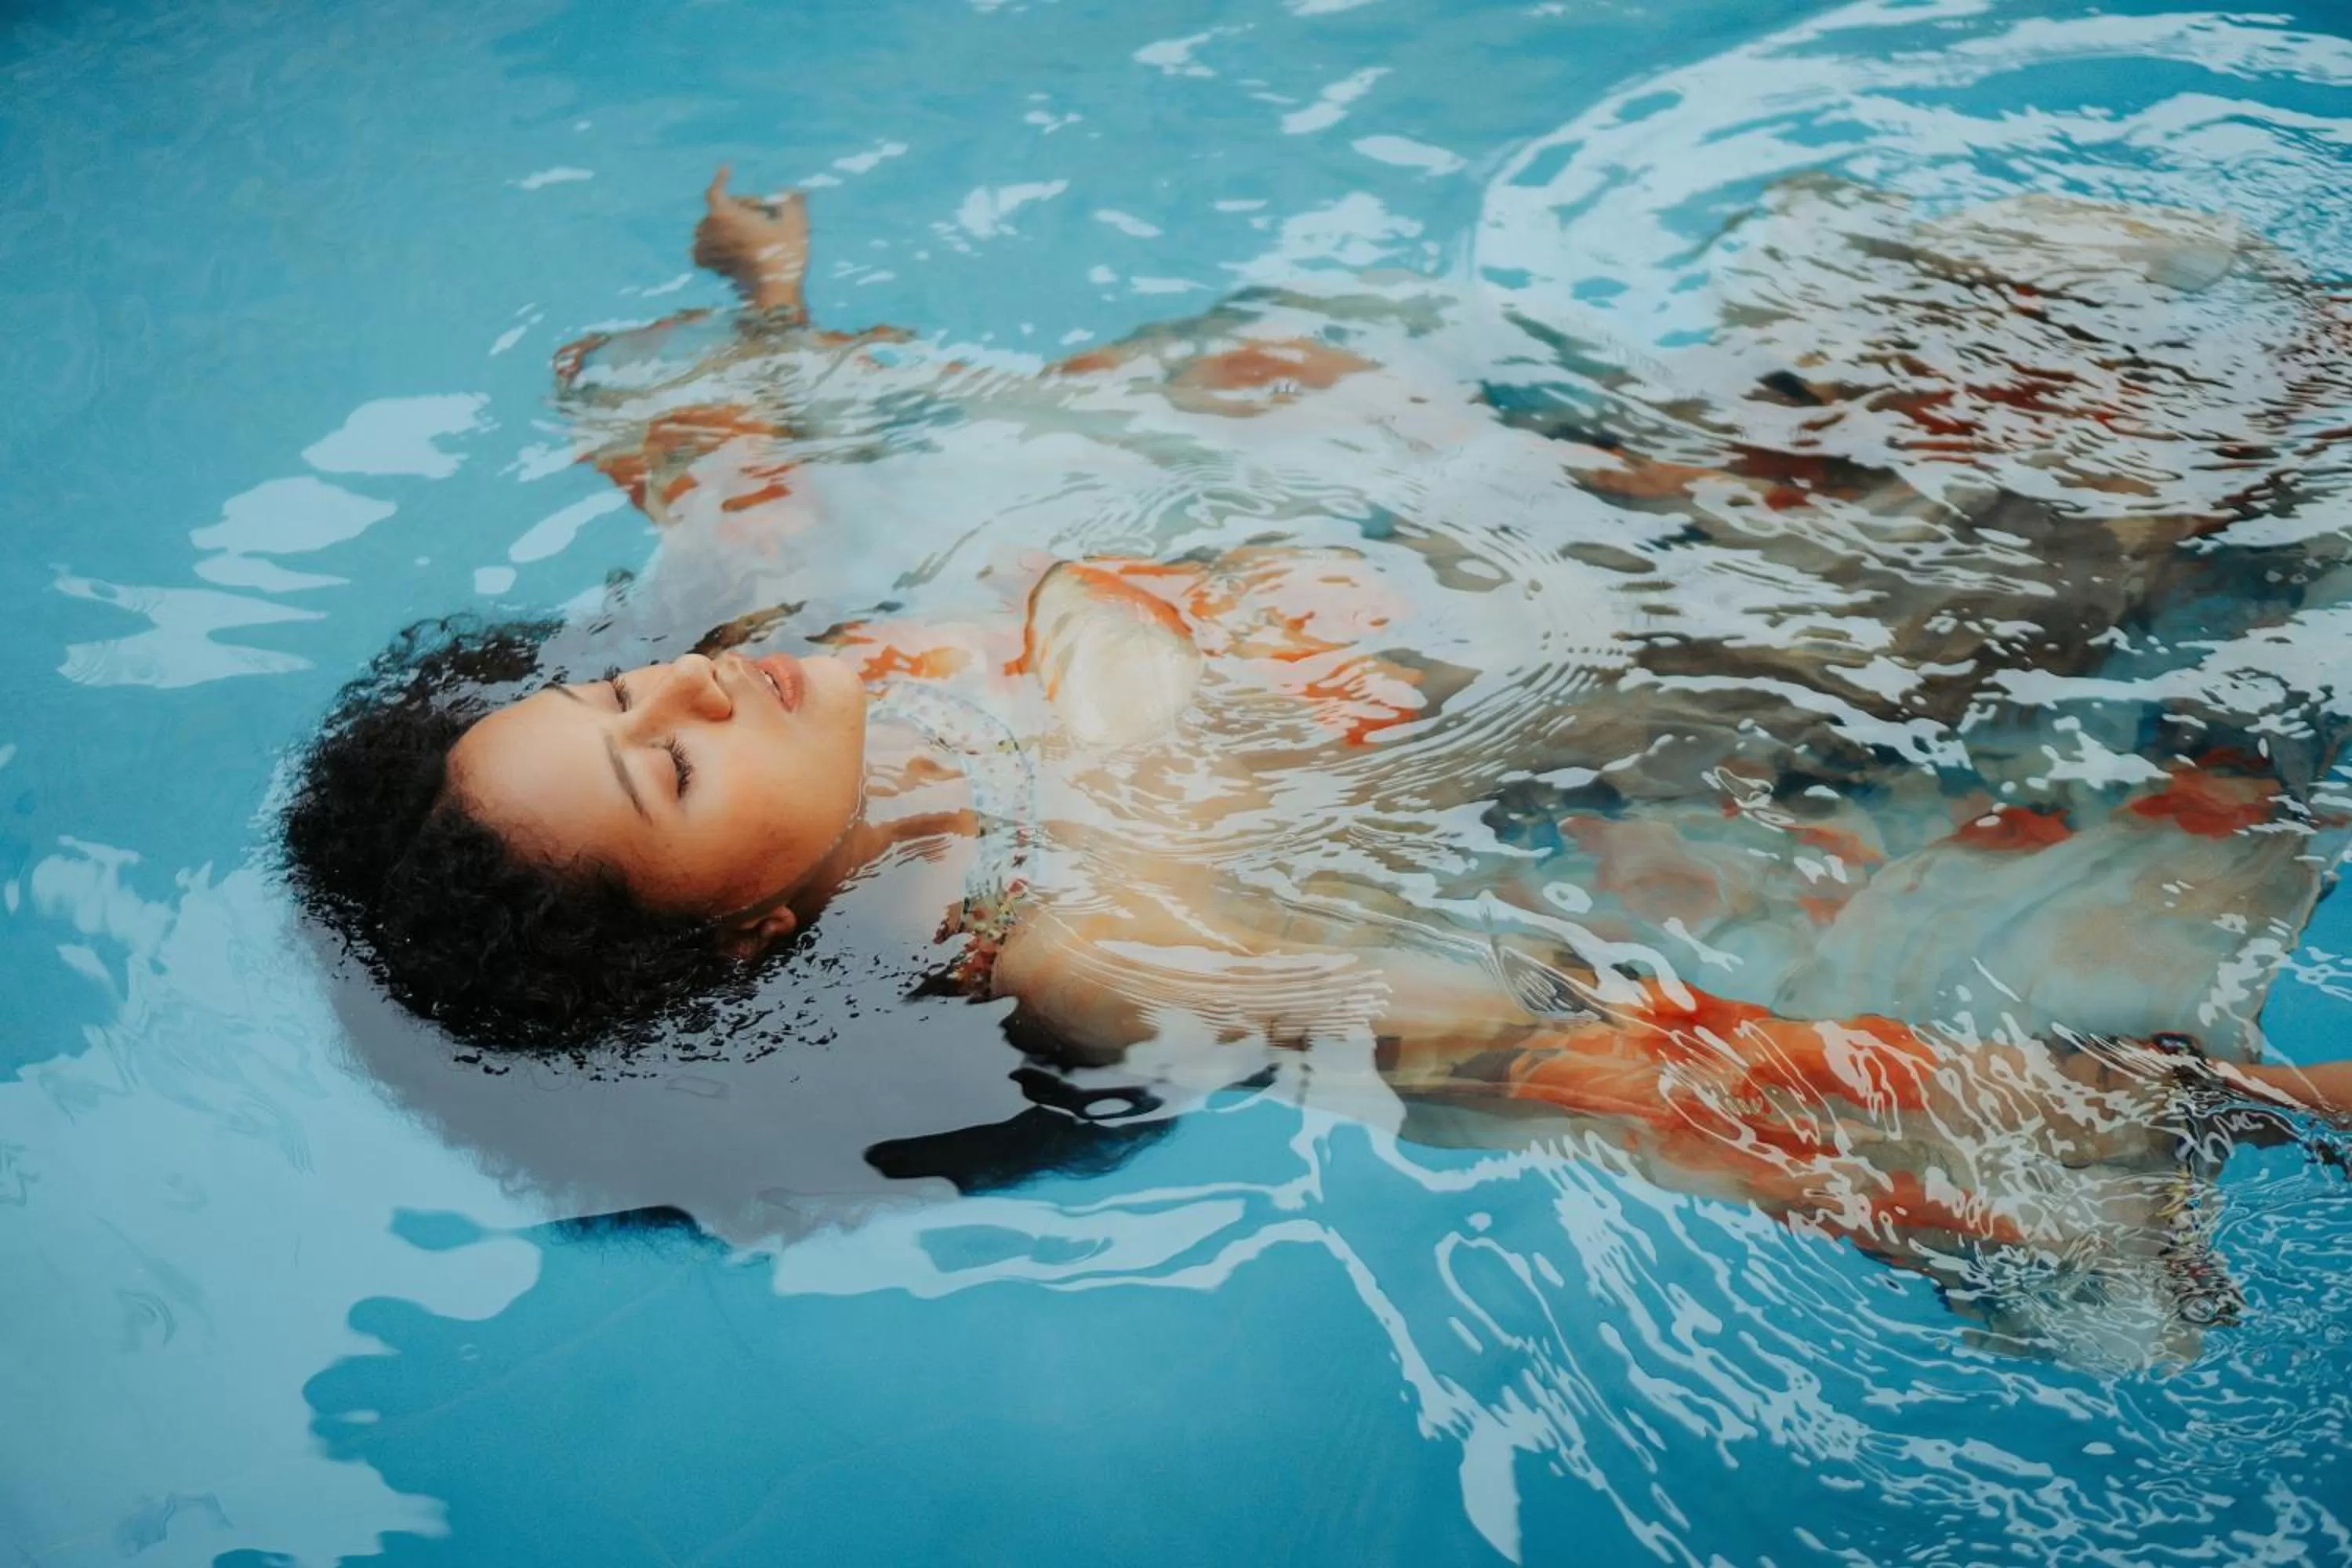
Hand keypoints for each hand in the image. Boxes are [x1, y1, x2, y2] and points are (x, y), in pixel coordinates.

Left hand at [693, 165, 808, 314]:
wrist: (774, 295)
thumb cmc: (784, 257)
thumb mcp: (795, 225)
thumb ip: (793, 202)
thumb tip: (795, 190)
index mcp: (725, 215)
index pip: (716, 190)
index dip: (722, 177)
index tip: (727, 168)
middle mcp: (711, 231)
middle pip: (720, 209)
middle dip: (740, 208)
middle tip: (764, 215)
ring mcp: (709, 252)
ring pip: (710, 229)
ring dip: (725, 226)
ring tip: (746, 231)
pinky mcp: (712, 269)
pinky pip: (702, 252)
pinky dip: (710, 247)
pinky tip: (724, 249)